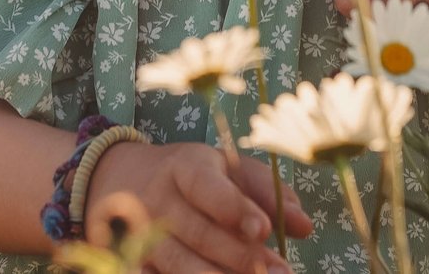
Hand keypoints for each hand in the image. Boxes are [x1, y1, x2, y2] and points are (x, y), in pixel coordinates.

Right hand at [79, 138, 314, 273]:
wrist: (124, 179)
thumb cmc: (195, 175)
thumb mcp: (229, 169)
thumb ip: (268, 193)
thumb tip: (304, 226)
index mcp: (185, 166)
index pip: (205, 186)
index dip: (233, 208)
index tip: (263, 229)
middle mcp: (158, 199)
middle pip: (198, 232)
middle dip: (240, 257)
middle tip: (280, 273)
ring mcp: (141, 233)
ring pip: (178, 262)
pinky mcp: (134, 260)